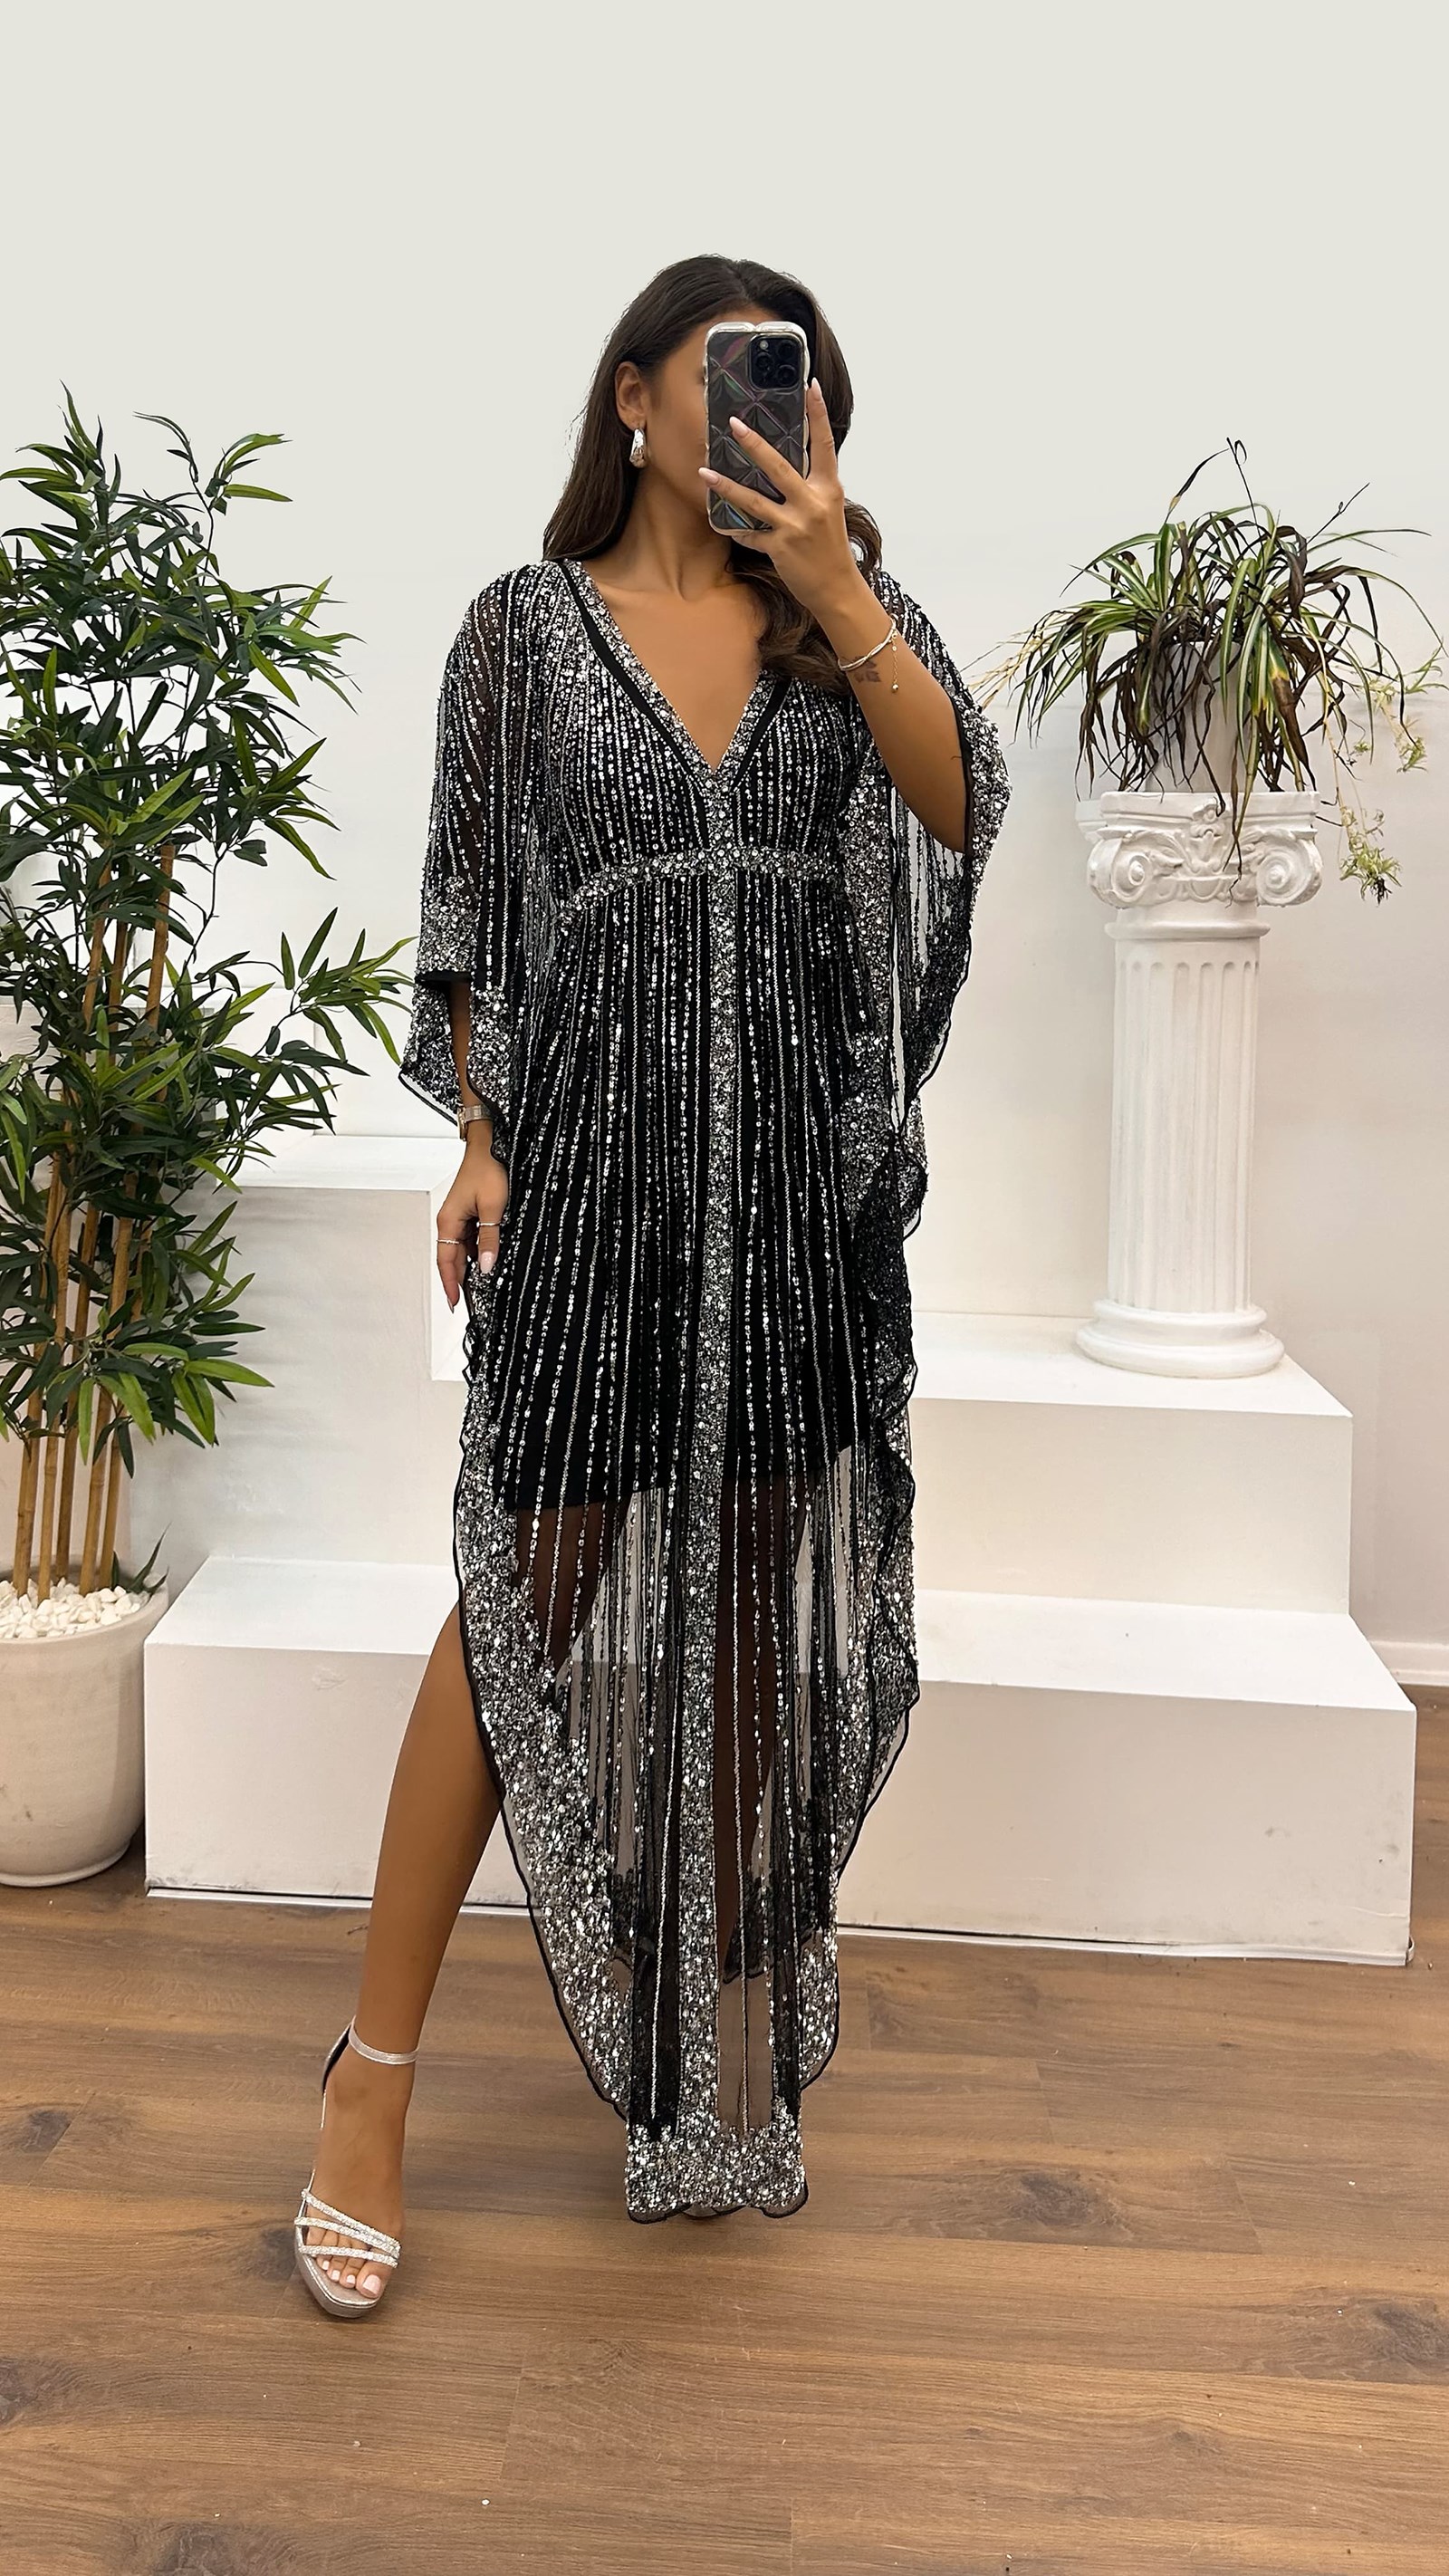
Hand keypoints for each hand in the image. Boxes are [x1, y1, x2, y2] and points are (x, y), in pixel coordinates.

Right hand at [437, 1136, 508, 1310]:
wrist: (490, 1145)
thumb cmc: (488, 1169)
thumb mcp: (493, 1208)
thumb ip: (489, 1239)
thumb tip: (487, 1266)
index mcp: (448, 1221)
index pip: (445, 1261)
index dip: (450, 1283)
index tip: (455, 1302)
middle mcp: (449, 1221)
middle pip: (452, 1259)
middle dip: (458, 1280)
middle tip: (467, 1301)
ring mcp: (458, 1218)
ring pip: (462, 1250)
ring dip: (469, 1266)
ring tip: (480, 1285)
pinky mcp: (469, 1214)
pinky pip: (470, 1239)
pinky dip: (477, 1251)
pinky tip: (487, 1259)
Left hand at [699, 379, 861, 622]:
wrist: (837, 588)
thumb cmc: (830, 547)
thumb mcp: (828, 509)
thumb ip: (810, 486)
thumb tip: (785, 464)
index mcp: (828, 488)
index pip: (824, 444)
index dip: (818, 414)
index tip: (810, 385)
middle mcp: (812, 503)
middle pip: (779, 467)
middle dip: (754, 444)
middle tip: (733, 423)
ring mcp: (795, 526)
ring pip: (754, 500)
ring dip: (726, 485)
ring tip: (704, 472)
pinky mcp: (780, 547)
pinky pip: (750, 534)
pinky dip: (734, 529)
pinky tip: (718, 521)